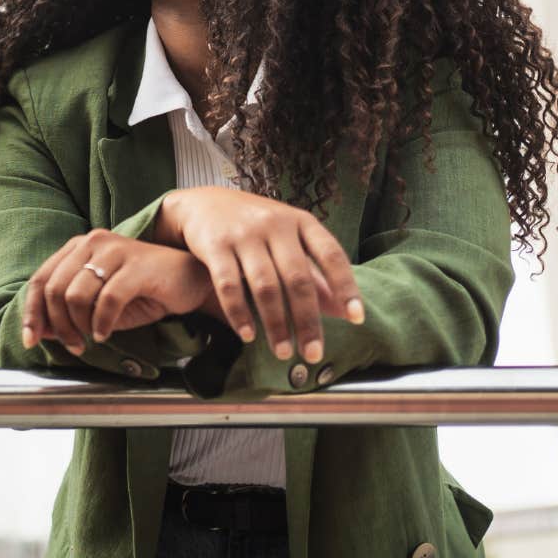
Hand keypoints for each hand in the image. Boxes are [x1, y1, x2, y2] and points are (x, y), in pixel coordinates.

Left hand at [20, 231, 212, 356]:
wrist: (190, 280)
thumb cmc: (143, 291)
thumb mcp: (99, 305)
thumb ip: (69, 313)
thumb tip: (40, 331)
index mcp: (78, 247)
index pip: (41, 279)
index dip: (31, 312)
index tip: (30, 339)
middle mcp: (92, 242)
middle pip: (55, 289)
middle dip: (58, 325)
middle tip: (73, 345)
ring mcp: (115, 251)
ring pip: (76, 294)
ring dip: (80, 326)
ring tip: (92, 338)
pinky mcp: (137, 266)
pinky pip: (107, 300)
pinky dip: (102, 323)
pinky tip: (106, 334)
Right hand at [159, 187, 365, 362]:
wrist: (201, 203)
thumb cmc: (254, 226)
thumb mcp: (288, 240)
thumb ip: (314, 273)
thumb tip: (344, 311)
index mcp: (301, 221)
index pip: (331, 254)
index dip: (346, 287)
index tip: (357, 318)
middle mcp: (275, 224)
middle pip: (298, 278)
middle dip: (307, 320)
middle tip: (313, 354)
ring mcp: (244, 234)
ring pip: (265, 286)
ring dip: (276, 324)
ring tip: (284, 352)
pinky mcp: (215, 245)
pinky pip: (229, 285)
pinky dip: (239, 314)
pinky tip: (248, 335)